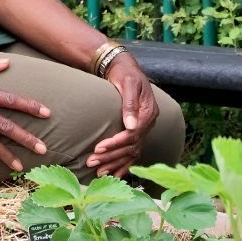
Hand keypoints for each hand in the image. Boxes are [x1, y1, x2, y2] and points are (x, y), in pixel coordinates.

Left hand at [86, 53, 158, 177]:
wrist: (124, 67)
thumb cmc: (124, 73)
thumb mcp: (127, 83)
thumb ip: (129, 104)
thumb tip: (131, 126)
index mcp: (149, 112)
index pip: (133, 135)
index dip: (116, 143)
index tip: (98, 148)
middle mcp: (149, 123)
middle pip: (131, 147)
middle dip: (111, 156)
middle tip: (91, 162)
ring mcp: (144, 128)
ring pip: (132, 153)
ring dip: (115, 164)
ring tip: (98, 172)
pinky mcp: (137, 131)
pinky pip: (132, 152)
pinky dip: (123, 164)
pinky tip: (112, 174)